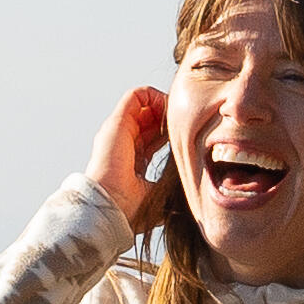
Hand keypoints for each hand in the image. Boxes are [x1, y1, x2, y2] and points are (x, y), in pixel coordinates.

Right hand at [88, 84, 178, 233]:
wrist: (111, 206)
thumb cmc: (130, 208)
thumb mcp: (158, 195)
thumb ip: (170, 191)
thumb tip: (192, 198)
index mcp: (133, 160)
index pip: (154, 137)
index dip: (172, 132)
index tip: (188, 135)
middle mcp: (124, 142)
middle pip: (150, 119)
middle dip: (169, 117)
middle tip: (186, 122)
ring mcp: (119, 131)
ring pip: (144, 104)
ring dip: (163, 104)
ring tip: (177, 114)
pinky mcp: (117, 121)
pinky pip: (136, 95)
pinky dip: (154, 95)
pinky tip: (168, 109)